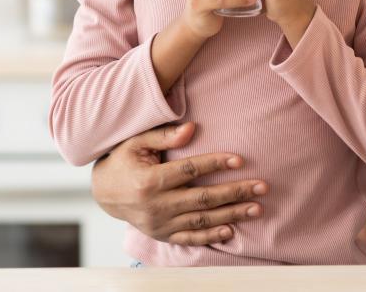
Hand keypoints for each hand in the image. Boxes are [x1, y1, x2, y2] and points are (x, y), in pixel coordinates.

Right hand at [91, 123, 268, 244]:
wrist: (104, 193)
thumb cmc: (124, 160)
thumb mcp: (137, 141)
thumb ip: (164, 134)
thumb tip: (192, 128)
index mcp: (149, 181)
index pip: (189, 170)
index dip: (215, 164)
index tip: (240, 159)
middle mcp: (155, 206)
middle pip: (202, 199)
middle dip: (235, 192)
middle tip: (262, 187)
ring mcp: (159, 223)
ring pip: (201, 220)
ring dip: (232, 214)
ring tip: (257, 208)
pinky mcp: (162, 234)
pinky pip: (190, 237)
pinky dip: (211, 235)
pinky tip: (232, 230)